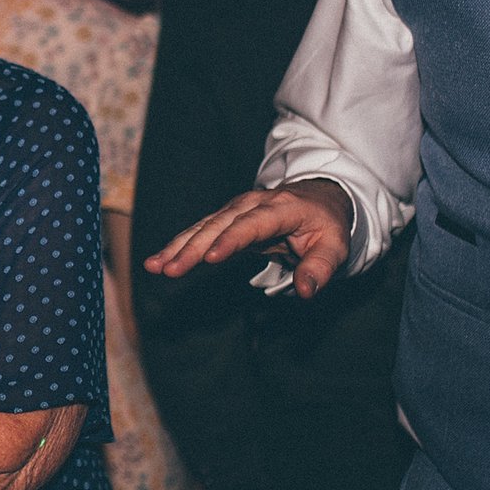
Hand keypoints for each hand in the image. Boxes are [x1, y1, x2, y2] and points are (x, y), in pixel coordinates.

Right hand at [142, 178, 354, 298]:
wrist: (318, 197)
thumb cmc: (326, 225)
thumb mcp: (335, 246)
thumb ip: (320, 268)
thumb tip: (305, 292)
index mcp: (282, 208)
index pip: (253, 224)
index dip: (231, 240)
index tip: (211, 258)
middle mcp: (253, 203)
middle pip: (218, 226)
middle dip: (192, 248)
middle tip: (170, 269)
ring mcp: (236, 208)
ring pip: (203, 226)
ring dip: (177, 246)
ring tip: (154, 266)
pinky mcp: (226, 218)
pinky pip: (199, 230)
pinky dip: (178, 245)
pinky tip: (159, 260)